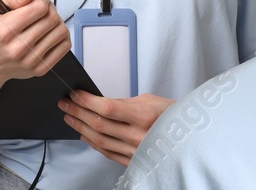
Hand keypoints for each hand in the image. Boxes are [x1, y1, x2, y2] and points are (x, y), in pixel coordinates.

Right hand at [0, 0, 68, 86]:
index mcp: (5, 31)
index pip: (39, 8)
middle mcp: (18, 47)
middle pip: (52, 18)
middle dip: (49, 8)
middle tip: (41, 9)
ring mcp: (31, 60)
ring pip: (61, 31)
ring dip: (56, 22)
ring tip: (45, 22)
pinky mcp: (41, 68)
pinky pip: (65, 45)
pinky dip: (61, 36)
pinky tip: (50, 34)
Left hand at [58, 91, 173, 166]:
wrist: (190, 137)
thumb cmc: (174, 116)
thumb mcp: (151, 101)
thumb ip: (124, 103)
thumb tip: (100, 102)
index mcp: (145, 117)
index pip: (106, 108)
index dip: (86, 101)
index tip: (75, 94)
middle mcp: (138, 136)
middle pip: (98, 124)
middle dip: (77, 112)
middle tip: (65, 103)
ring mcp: (134, 151)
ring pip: (98, 140)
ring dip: (80, 127)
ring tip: (70, 116)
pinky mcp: (132, 161)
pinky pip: (106, 152)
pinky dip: (91, 142)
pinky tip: (84, 134)